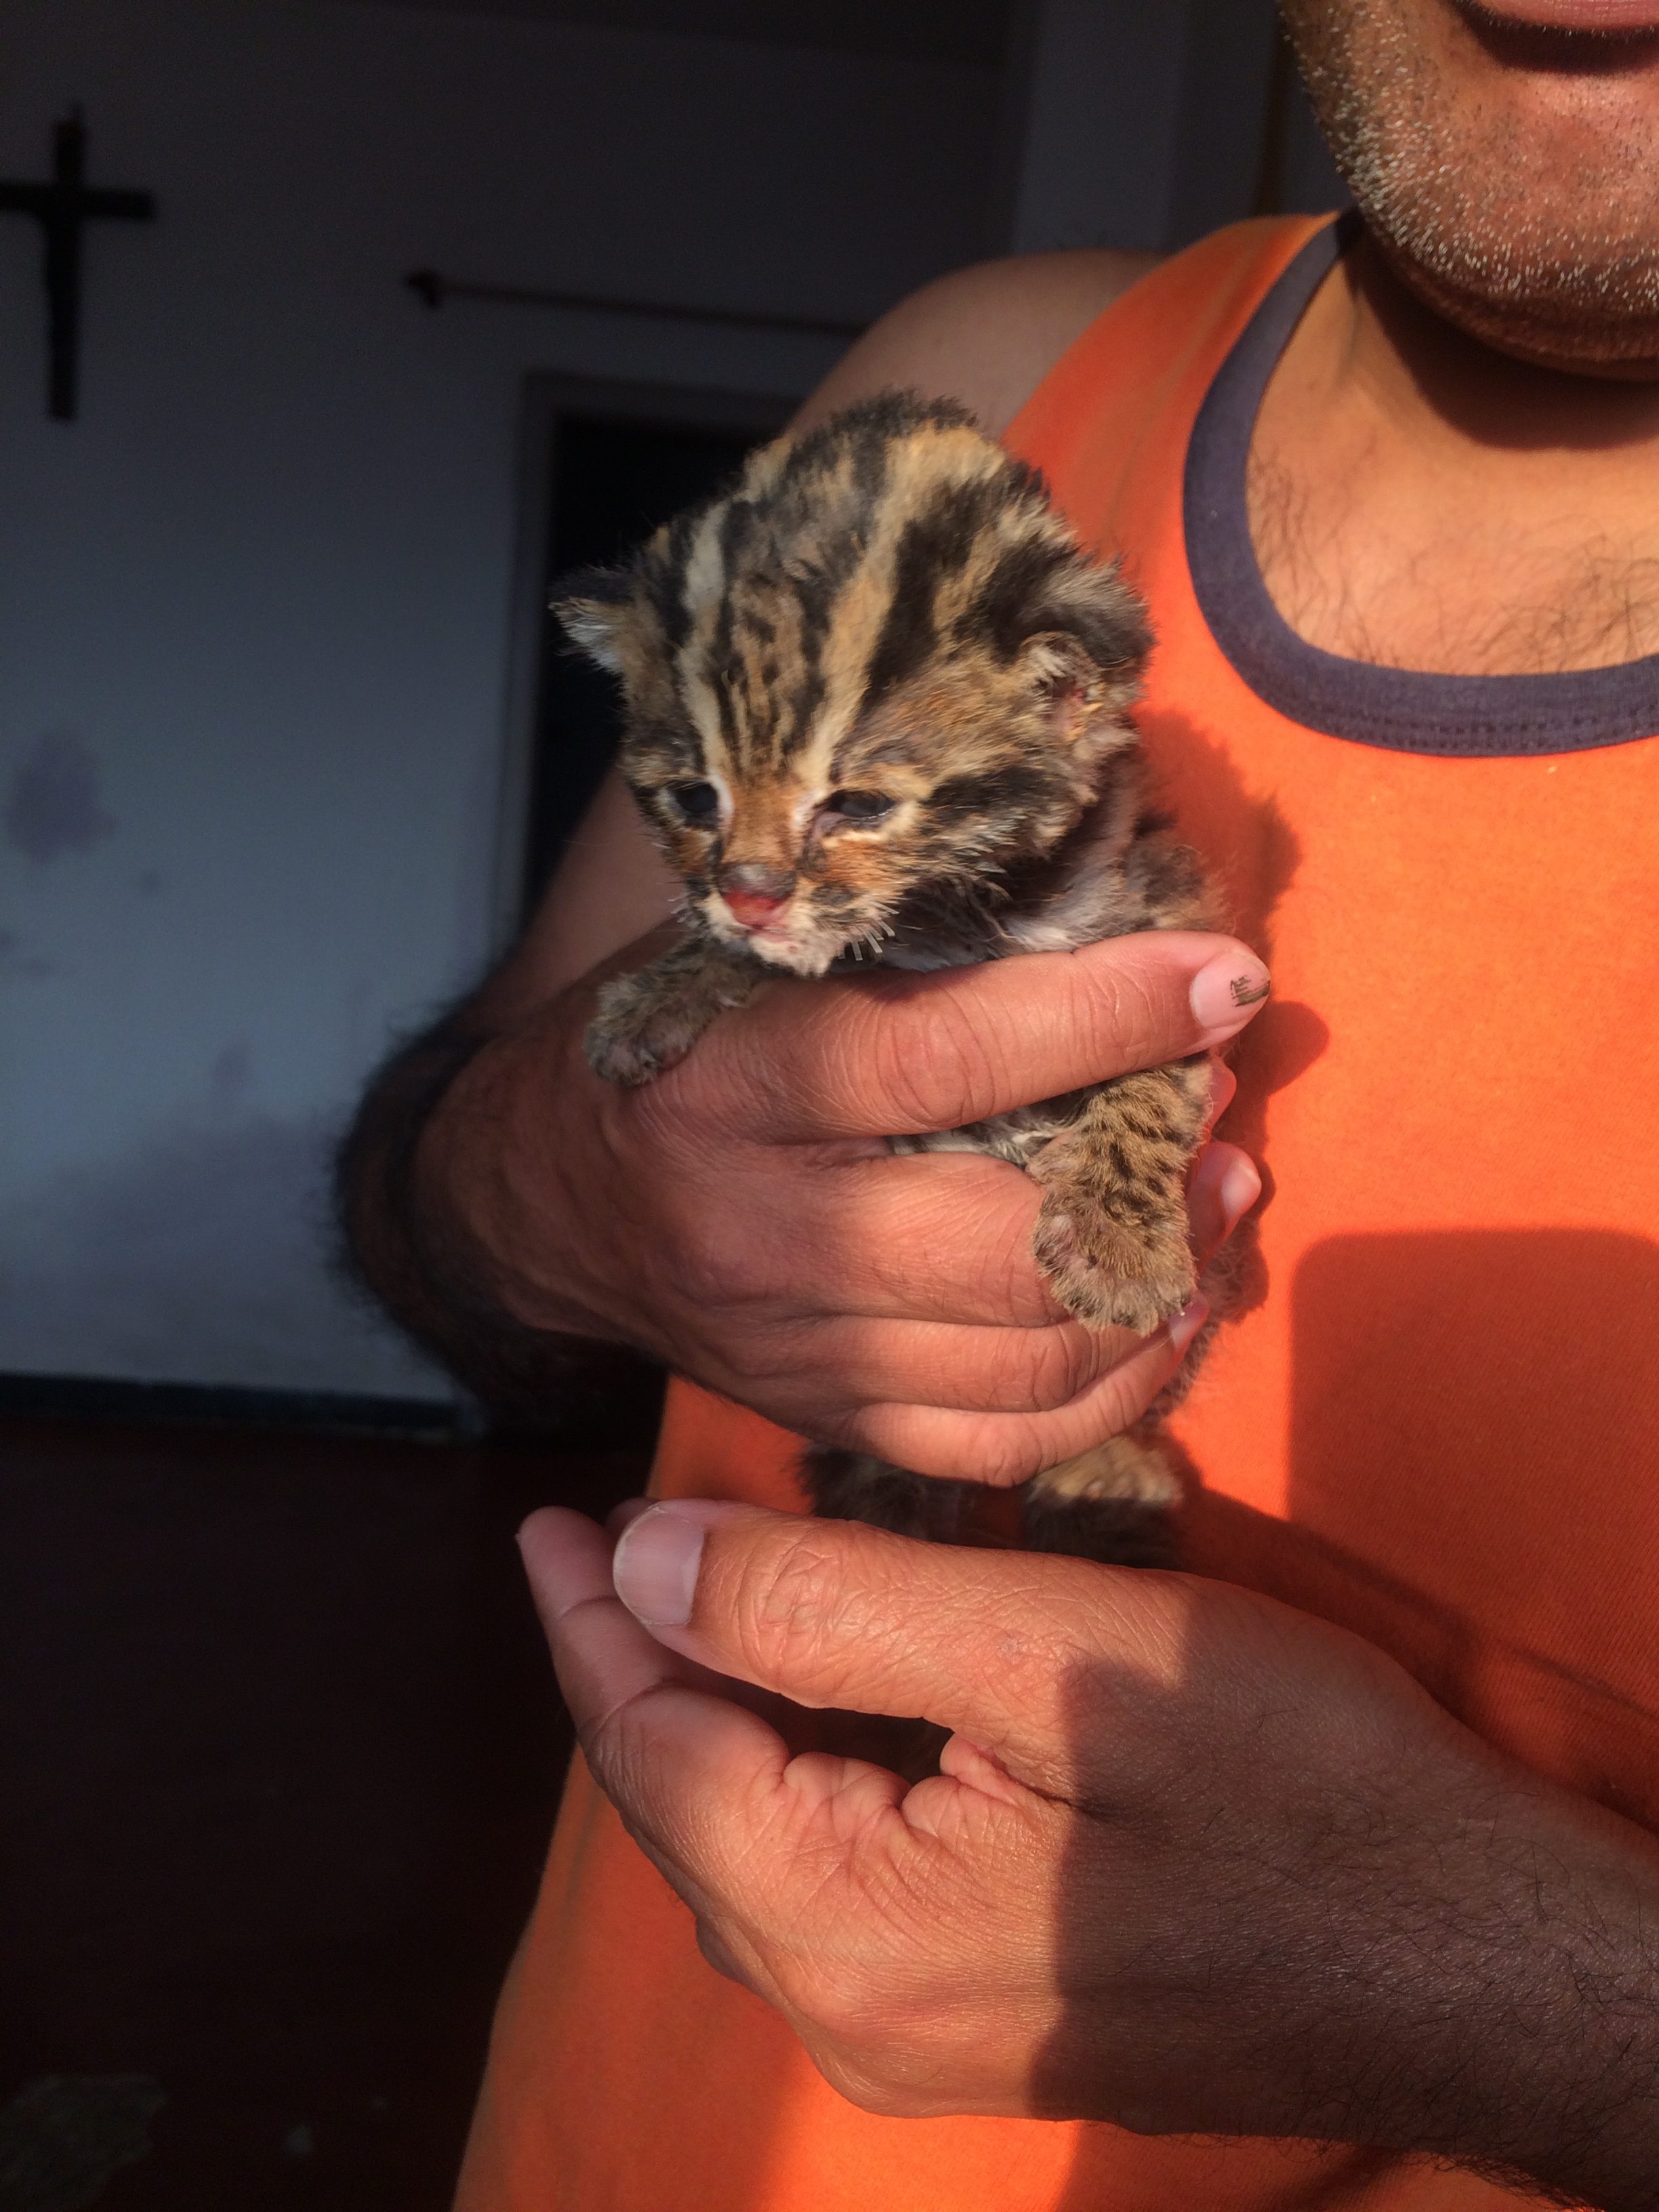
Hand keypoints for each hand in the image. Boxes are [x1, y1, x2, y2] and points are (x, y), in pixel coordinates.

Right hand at [421, 929, 1265, 1482]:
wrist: (535, 1203)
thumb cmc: (656, 1049)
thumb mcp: (733, 965)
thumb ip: (879, 950)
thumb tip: (1093, 902)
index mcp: (724, 1090)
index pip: (940, 1059)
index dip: (1104, 1016)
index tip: (1223, 975)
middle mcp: (758, 1237)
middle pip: (1006, 1245)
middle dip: (1154, 1180)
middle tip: (1222, 1110)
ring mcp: (794, 1351)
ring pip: (1027, 1361)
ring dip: (1159, 1284)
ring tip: (1219, 1203)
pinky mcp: (824, 1416)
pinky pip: (1001, 1442)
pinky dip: (1111, 1388)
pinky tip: (1164, 1313)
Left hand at [523, 1500, 1658, 2208]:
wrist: (1474, 1958)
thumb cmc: (1294, 1786)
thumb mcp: (1058, 1651)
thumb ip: (830, 1608)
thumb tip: (643, 1559)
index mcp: (845, 1928)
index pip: (653, 1750)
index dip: (590, 1622)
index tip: (550, 1521)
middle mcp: (851, 2017)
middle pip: (682, 1810)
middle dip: (634, 1667)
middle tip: (600, 1547)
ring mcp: (914, 2040)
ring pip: (744, 1853)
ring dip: (707, 1719)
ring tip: (678, 1605)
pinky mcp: (978, 2025)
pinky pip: (821, 1890)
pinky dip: (785, 1776)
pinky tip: (800, 1704)